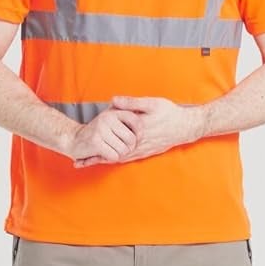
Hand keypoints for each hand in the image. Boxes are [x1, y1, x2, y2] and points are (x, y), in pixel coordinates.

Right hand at [64, 107, 143, 166]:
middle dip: (129, 148)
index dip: (140, 134)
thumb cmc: (98, 132)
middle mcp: (108, 118)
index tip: (136, 140)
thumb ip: (126, 118)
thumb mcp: (112, 121)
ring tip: (111, 149)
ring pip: (123, 149)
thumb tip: (149, 121)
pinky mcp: (96, 141)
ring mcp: (101, 129)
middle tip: (122, 149)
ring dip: (119, 154)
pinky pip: (114, 155)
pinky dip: (112, 158)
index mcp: (114, 111)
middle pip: (131, 139)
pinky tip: (104, 153)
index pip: (137, 122)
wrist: (74, 139)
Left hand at [72, 95, 205, 167]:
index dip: (95, 149)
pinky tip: (111, 160)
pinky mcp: (147, 152)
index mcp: (135, 134)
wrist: (186, 127)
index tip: (81, 151)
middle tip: (78, 163)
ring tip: (89, 164)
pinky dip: (117, 160)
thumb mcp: (151, 103)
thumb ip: (131, 103)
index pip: (110, 144)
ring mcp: (142, 151)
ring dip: (104, 161)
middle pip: (111, 155)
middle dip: (94, 159)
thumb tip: (112, 101)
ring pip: (119, 159)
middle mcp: (137, 146)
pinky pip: (128, 159)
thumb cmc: (170, 113)